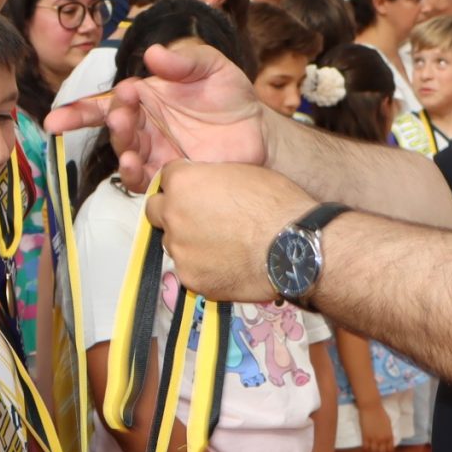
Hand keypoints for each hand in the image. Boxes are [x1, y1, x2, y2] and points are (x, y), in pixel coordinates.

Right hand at [43, 40, 268, 189]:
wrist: (260, 131)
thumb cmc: (230, 95)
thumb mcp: (211, 66)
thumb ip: (184, 60)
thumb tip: (153, 54)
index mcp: (145, 97)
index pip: (104, 103)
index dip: (76, 112)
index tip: (55, 121)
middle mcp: (144, 125)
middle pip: (115, 127)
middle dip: (114, 120)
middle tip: (124, 111)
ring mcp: (155, 152)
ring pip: (126, 154)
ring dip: (120, 148)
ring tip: (127, 143)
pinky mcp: (170, 174)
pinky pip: (144, 180)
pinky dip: (134, 176)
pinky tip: (135, 166)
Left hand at [145, 163, 318, 303]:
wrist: (294, 248)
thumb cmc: (276, 207)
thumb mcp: (243, 172)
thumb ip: (212, 179)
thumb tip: (207, 186)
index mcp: (184, 183)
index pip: (166, 178)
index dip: (183, 184)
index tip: (195, 191)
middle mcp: (173, 216)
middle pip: (157, 211)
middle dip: (173, 212)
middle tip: (200, 218)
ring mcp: (180, 250)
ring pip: (173, 243)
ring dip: (188, 242)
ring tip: (222, 244)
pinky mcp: (191, 278)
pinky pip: (189, 270)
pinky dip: (203, 267)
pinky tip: (227, 263)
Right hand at [358, 400, 394, 451]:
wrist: (371, 407)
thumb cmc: (381, 413)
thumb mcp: (389, 424)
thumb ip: (388, 433)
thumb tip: (388, 439)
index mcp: (389, 436)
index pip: (390, 451)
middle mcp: (382, 439)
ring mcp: (373, 439)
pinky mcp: (365, 436)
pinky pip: (365, 448)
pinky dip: (365, 451)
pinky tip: (365, 451)